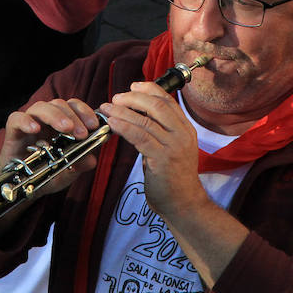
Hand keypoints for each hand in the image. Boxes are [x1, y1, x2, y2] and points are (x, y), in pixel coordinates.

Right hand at [0, 97, 106, 195]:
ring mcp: (29, 123)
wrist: (21, 188)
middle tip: (81, 133)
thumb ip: (79, 165)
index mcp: (61, 124)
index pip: (74, 107)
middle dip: (73, 116)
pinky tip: (35, 130)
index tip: (94, 125)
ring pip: (41, 107)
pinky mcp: (13, 131)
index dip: (85, 112)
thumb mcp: (66, 173)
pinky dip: (26, 121)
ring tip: (66, 128)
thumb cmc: (45, 174)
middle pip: (59, 104)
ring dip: (55, 116)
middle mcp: (46, 120)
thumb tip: (91, 159)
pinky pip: (16, 118)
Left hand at [104, 81, 203, 216]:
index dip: (149, 89)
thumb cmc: (173, 177)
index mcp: (185, 128)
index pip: (167, 100)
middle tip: (116, 98)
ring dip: (122, 112)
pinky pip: (140, 137)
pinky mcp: (163, 159)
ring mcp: (174, 146)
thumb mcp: (170, 148)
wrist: (184, 205)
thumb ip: (159, 131)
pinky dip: (124, 127)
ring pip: (145, 120)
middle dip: (133, 98)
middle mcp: (183, 134)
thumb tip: (136, 114)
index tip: (132, 87)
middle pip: (157, 105)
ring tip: (107, 109)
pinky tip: (113, 124)